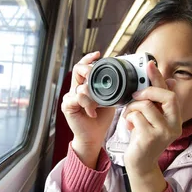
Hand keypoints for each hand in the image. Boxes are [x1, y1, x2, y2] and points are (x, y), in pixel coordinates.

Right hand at [61, 51, 115, 166]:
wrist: (93, 136)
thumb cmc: (101, 119)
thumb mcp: (110, 100)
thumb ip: (111, 89)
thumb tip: (124, 77)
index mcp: (84, 85)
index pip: (84, 66)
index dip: (89, 59)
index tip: (99, 54)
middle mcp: (75, 89)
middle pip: (78, 69)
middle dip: (88, 69)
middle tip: (95, 74)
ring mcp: (69, 97)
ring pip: (80, 86)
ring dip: (91, 94)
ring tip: (97, 104)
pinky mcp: (67, 106)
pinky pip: (76, 98)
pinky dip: (87, 104)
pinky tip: (91, 112)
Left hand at [122, 61, 182, 175]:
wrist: (140, 164)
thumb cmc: (144, 139)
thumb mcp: (153, 119)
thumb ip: (158, 102)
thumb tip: (170, 81)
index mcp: (176, 119)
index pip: (171, 94)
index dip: (159, 78)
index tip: (150, 64)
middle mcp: (174, 126)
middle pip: (166, 97)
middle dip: (147, 91)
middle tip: (135, 94)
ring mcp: (163, 132)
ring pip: (146, 105)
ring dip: (132, 109)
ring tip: (130, 117)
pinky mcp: (150, 138)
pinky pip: (136, 116)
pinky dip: (128, 118)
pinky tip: (129, 127)